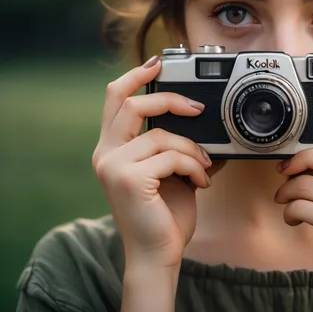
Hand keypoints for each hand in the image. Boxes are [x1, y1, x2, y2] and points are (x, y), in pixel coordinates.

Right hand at [92, 56, 225, 269]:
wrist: (158, 252)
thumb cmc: (163, 212)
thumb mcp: (168, 170)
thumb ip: (174, 144)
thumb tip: (203, 122)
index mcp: (112, 148)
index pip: (114, 99)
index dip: (135, 76)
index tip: (157, 63)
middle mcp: (106, 154)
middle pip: (131, 104)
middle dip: (170, 99)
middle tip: (197, 108)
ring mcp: (114, 166)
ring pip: (162, 135)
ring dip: (192, 148)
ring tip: (203, 165)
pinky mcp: (129, 180)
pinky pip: (172, 156)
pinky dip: (194, 166)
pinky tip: (200, 182)